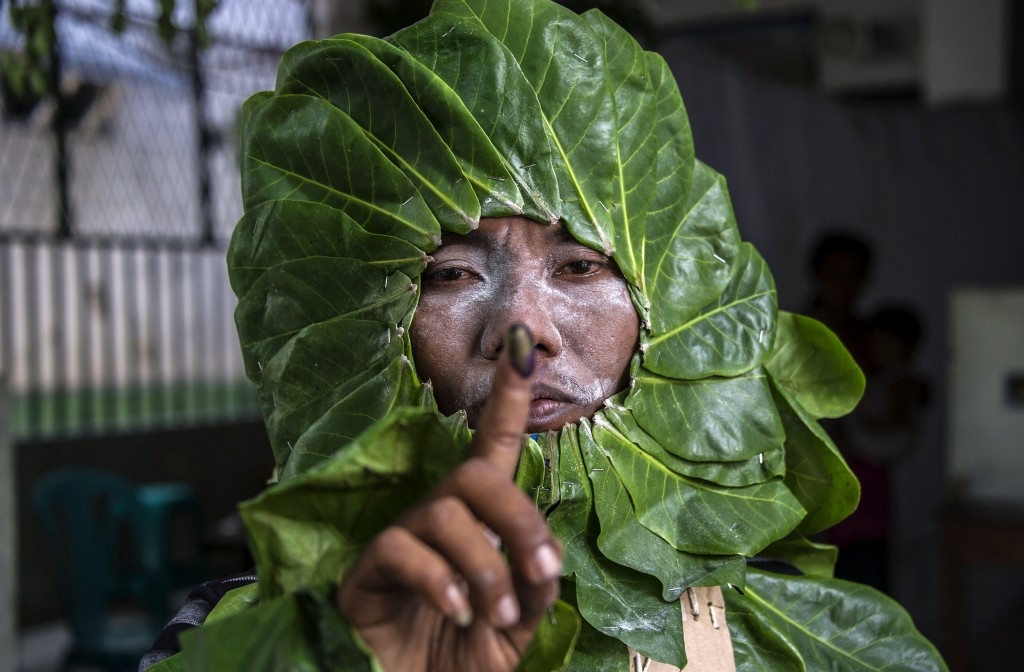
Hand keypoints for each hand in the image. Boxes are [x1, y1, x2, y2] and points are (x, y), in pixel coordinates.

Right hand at [336, 325, 562, 671]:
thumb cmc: (461, 659)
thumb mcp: (518, 625)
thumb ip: (535, 585)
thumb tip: (545, 553)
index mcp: (477, 525)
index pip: (490, 449)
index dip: (507, 400)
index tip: (525, 348)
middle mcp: (436, 520)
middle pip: (474, 476)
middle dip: (518, 518)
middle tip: (540, 570)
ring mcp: (398, 542)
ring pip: (444, 514)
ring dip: (485, 565)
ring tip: (496, 613)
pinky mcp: (366, 572)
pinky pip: (401, 549)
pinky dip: (440, 580)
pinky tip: (456, 611)